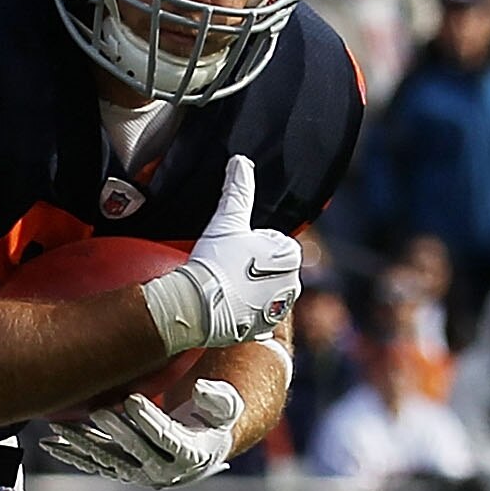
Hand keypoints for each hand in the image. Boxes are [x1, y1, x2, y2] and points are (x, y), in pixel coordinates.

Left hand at [44, 378, 243, 487]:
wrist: (204, 445)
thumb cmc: (215, 418)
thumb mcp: (226, 406)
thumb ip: (219, 398)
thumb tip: (201, 390)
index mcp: (192, 455)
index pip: (167, 438)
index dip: (150, 419)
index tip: (133, 399)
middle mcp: (165, 471)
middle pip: (135, 450)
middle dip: (115, 431)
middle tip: (97, 410)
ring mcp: (140, 473)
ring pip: (108, 459)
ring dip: (82, 445)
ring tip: (58, 430)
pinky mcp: (122, 469)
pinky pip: (95, 463)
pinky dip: (73, 454)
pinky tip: (51, 443)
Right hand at [146, 157, 301, 352]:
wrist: (196, 306)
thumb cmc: (214, 262)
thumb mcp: (227, 221)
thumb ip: (238, 190)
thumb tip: (240, 161)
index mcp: (290, 255)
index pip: (270, 243)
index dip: (247, 246)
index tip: (231, 253)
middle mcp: (293, 284)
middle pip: (267, 269)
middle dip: (249, 269)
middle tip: (224, 271)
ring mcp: (278, 309)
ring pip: (260, 292)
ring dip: (245, 291)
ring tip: (222, 290)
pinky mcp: (262, 330)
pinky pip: (253, 317)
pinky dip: (241, 313)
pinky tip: (224, 310)